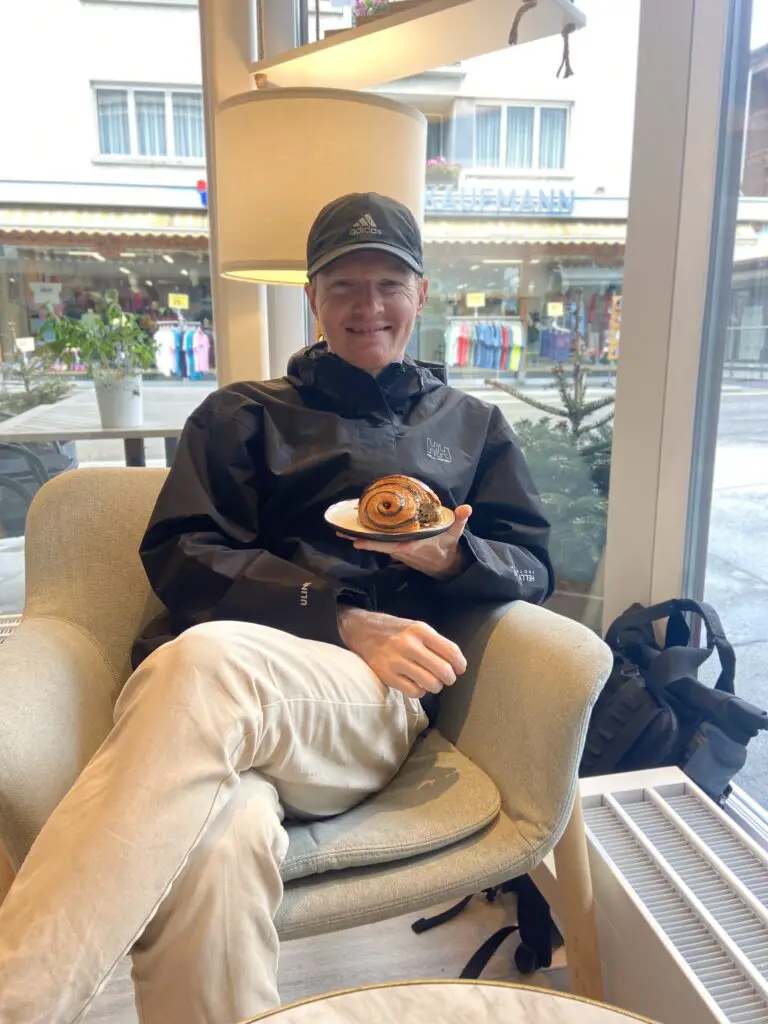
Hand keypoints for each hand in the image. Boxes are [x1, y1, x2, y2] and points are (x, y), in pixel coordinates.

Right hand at [338, 607, 466, 698]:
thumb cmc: (395, 631)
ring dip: (436, 686)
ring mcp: (396, 661)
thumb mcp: (416, 627)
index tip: (459, 669)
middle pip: (443, 670)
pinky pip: (414, 691)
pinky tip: (416, 684)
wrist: (361, 630)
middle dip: (450, 678)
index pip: (451, 651)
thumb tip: (456, 664)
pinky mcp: (387, 675)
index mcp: (419, 630)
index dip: (460, 664)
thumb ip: (435, 642)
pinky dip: (420, 691)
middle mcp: (408, 644)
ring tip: (431, 682)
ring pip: (431, 683)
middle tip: (447, 678)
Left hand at [341, 505, 472, 579]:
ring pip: (376, 544)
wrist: (445, 566)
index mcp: (411, 546)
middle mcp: (400, 549)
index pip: (389, 545)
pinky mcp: (396, 550)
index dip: (374, 543)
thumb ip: (459, 521)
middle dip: (359, 538)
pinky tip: (356, 532)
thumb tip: (467, 508)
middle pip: (376, 544)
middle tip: (340, 532)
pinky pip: (380, 543)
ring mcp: (397, 551)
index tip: (358, 541)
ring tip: (342, 531)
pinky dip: (369, 538)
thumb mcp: (454, 534)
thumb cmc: (447, 547)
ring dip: (360, 538)